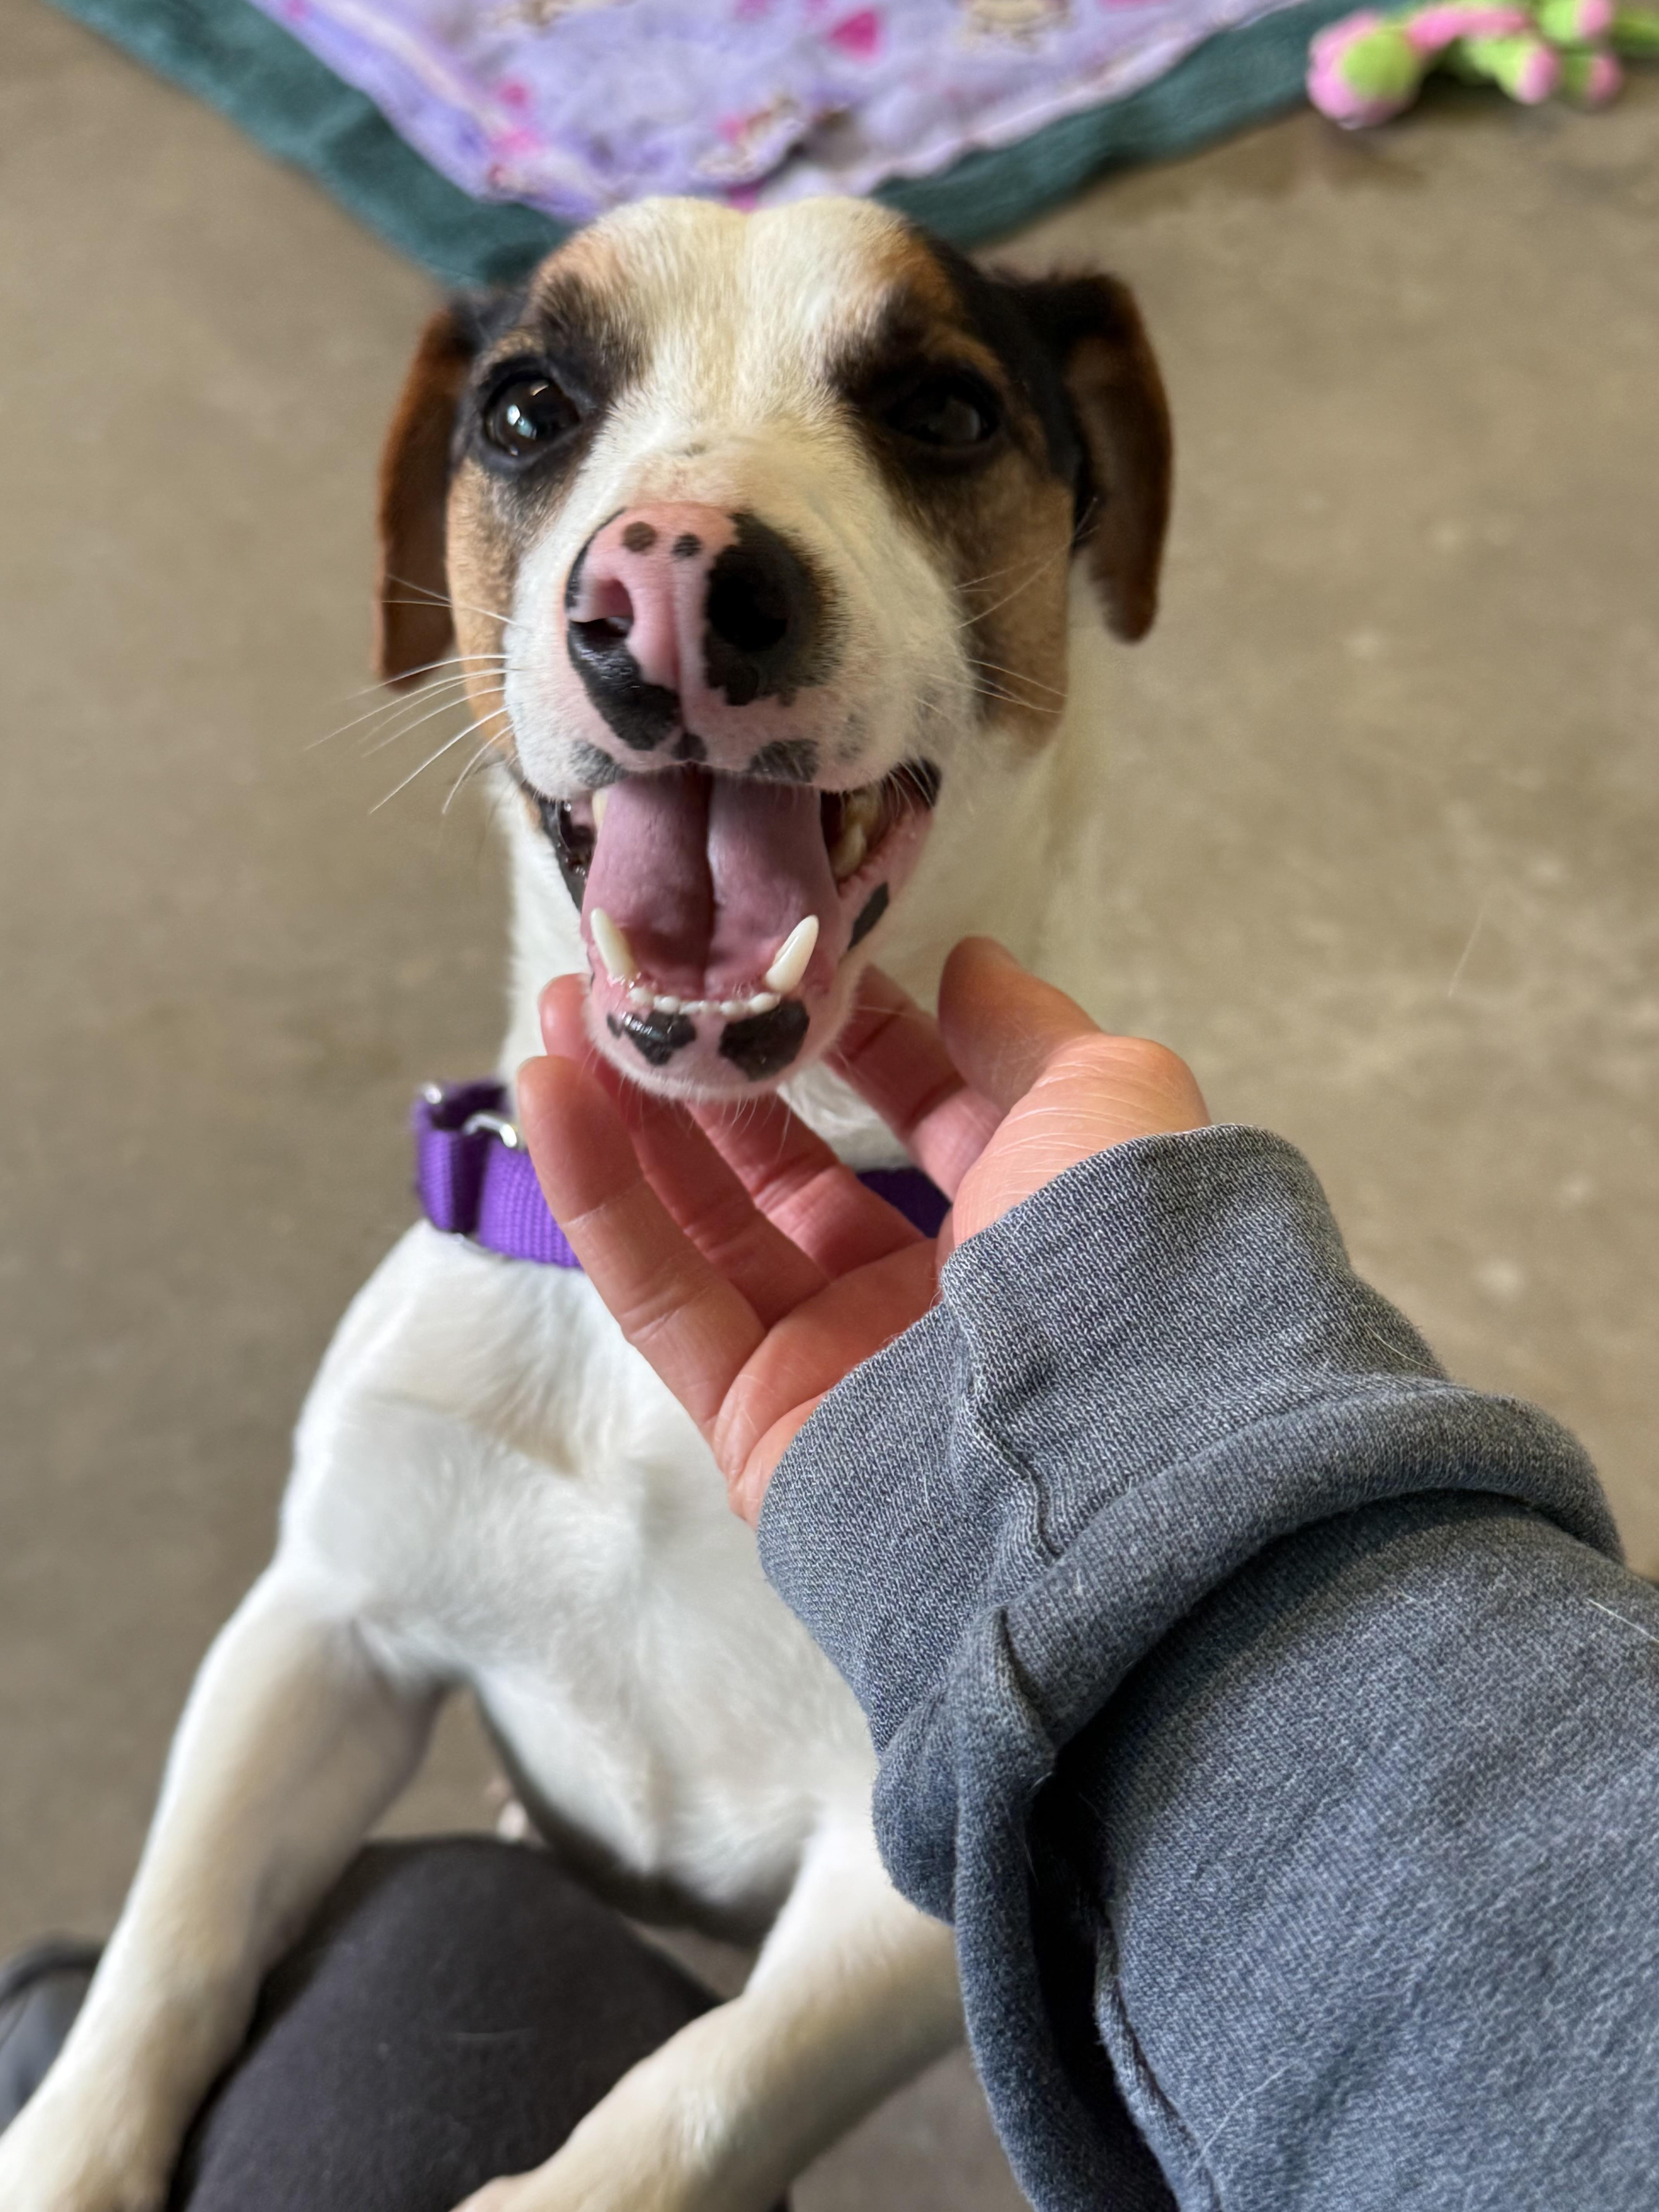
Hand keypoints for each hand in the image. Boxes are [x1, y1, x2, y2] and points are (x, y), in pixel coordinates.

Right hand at [519, 938, 1207, 1524]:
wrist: (1096, 1447)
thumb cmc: (1115, 1252)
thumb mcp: (1106, 1100)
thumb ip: (1028, 1032)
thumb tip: (970, 966)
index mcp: (1025, 1226)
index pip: (925, 1114)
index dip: (857, 1036)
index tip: (786, 960)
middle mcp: (928, 1300)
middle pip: (794, 1173)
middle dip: (717, 1076)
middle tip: (637, 985)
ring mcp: (835, 1367)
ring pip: (707, 1228)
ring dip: (630, 1120)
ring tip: (558, 1016)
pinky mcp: (756, 1424)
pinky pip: (661, 1296)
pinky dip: (598, 1195)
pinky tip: (546, 1089)